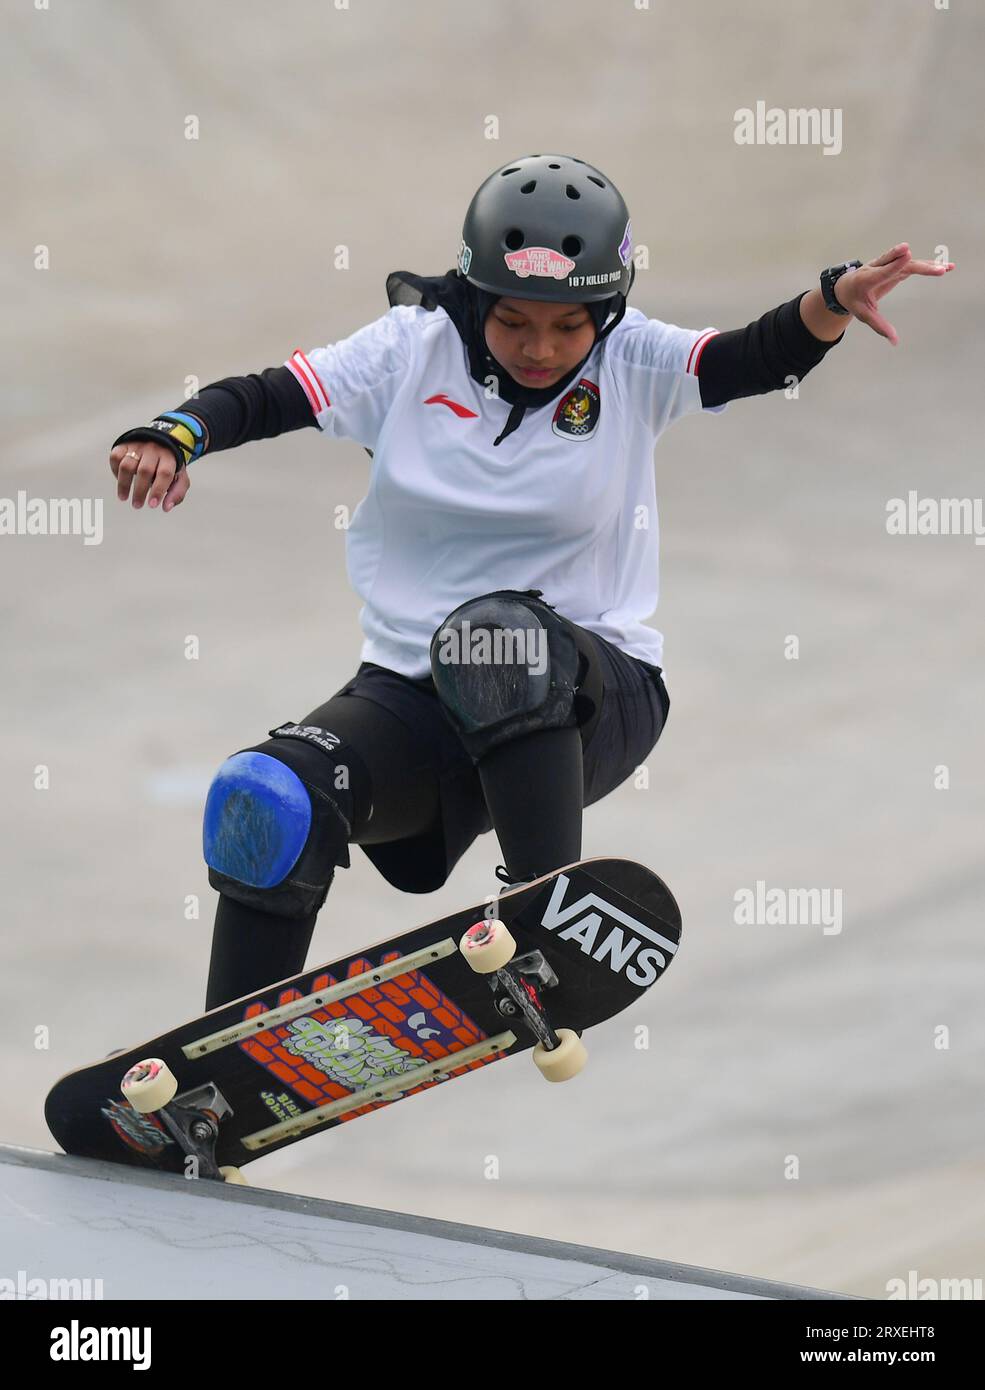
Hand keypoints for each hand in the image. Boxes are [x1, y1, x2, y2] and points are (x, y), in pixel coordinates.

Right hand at [109, 442, 190, 510]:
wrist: (160, 444)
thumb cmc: (169, 465)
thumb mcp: (180, 479)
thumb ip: (177, 494)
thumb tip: (166, 507)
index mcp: (169, 457)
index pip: (164, 473)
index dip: (158, 490)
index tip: (152, 505)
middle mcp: (153, 449)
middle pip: (144, 471)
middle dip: (140, 491)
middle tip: (137, 505)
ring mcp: (138, 446)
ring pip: (127, 465)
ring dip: (123, 484)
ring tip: (124, 497)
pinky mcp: (124, 445)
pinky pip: (115, 457)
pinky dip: (115, 471)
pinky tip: (120, 481)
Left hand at [835, 244, 954, 345]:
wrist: (846, 285)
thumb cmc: (853, 300)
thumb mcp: (862, 314)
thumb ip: (879, 326)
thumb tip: (895, 341)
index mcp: (867, 279)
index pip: (882, 271)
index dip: (894, 263)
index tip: (907, 254)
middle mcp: (878, 267)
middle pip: (900, 264)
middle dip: (919, 266)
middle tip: (938, 269)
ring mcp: (888, 264)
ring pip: (909, 262)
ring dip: (929, 265)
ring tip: (947, 268)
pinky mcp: (895, 265)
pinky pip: (912, 264)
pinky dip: (928, 266)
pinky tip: (944, 267)